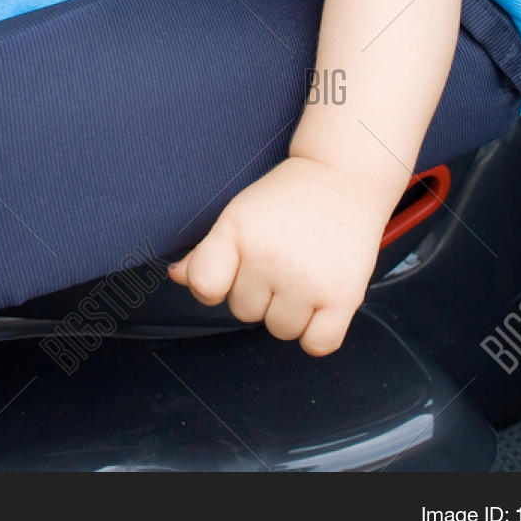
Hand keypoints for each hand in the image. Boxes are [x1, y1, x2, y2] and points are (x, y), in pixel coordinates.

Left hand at [167, 156, 387, 354]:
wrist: (343, 176)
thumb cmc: (287, 198)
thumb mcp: (240, 214)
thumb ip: (207, 252)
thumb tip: (177, 278)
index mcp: (238, 232)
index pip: (205, 287)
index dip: (215, 286)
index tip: (233, 271)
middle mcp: (270, 258)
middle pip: (244, 313)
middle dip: (260, 293)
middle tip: (282, 258)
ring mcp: (306, 280)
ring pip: (280, 331)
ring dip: (290, 312)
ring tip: (304, 273)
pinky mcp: (343, 297)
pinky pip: (317, 344)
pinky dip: (317, 333)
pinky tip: (320, 301)